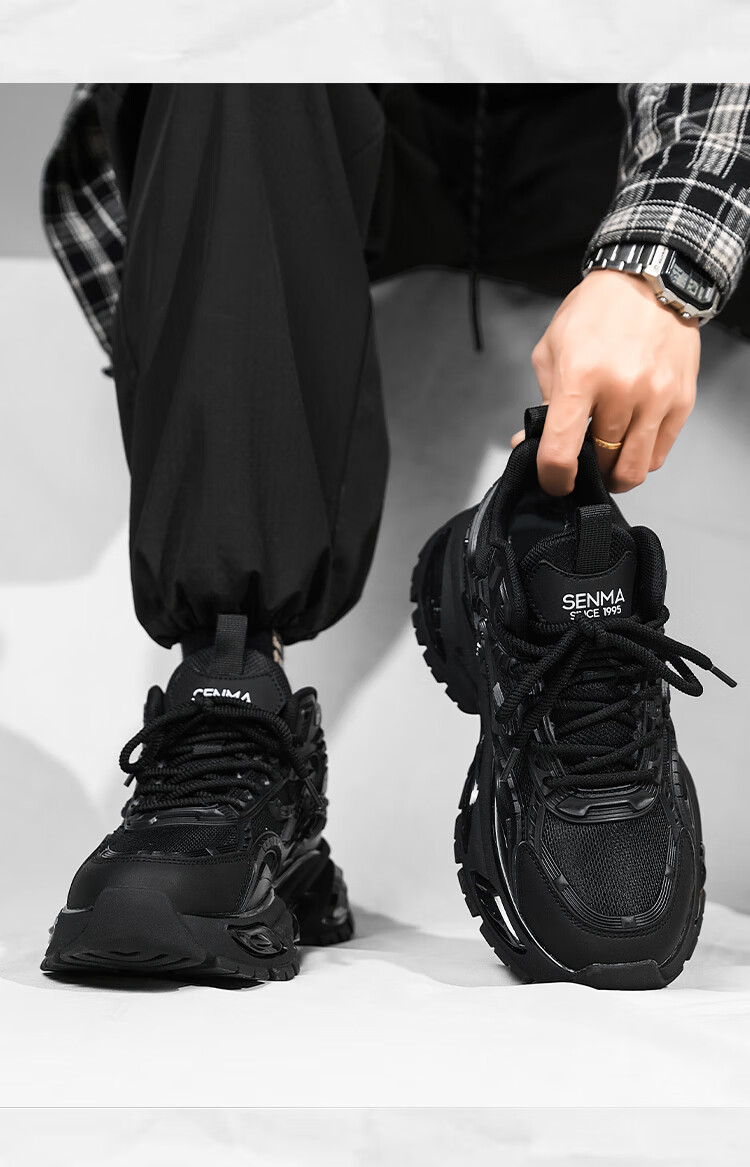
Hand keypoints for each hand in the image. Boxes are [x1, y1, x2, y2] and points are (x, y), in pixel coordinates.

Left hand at [511, 269, 700, 494]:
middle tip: (581, 462)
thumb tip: (529, 442)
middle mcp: (622, 390)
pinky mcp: (681, 401)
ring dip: (615, 474)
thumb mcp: (553, 351)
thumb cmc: (594, 313)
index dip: (552, 478)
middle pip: (601, 464)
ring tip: (605, 461)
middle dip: (586, 471)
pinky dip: (640, 459)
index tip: (553, 481)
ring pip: (633, 468)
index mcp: (581, 377)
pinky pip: (658, 454)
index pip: (561, 451)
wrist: (646, 281)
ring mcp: (656, 397)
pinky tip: (628, 444)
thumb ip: (542, 402)